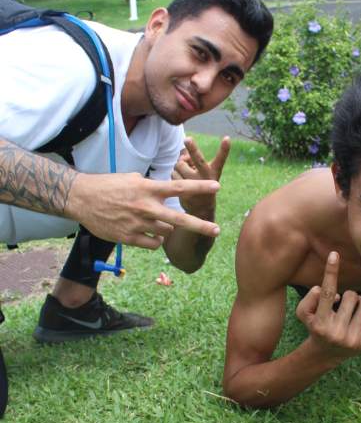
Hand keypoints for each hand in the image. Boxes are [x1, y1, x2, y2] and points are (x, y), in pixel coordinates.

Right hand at [66, 170, 220, 249]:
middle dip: (201, 225)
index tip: (217, 186)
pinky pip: (153, 243)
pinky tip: (149, 234)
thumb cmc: (107, 186)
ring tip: (155, 221)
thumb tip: (164, 189)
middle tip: (217, 230)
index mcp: (147, 188)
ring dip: (167, 229)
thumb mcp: (131, 179)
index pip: (179, 187)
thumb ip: (150, 186)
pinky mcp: (128, 237)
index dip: (200, 187)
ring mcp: (137, 223)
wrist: (81, 198)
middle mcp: (145, 206)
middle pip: (179, 218)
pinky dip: (155, 240)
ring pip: (166, 232)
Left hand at [171, 135, 230, 218]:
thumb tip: (182, 155)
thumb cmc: (200, 181)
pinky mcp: (186, 192)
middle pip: (199, 161)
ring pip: (179, 165)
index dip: (224, 149)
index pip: (221, 158)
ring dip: (179, 167)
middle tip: (188, 139)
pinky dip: (175, 175)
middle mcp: (207, 178)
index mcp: (213, 171)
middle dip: (193, 149)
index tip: (227, 138)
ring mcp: (196, 186)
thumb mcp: (200, 169)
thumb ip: (190, 155)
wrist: (200, 208)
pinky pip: (174, 175)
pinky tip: (181, 182)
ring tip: (185, 174)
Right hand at [296, 251, 360, 362]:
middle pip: (350, 296)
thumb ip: (311, 297)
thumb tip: (334, 295)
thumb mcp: (305, 313)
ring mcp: (353, 339)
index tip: (334, 254)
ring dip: (360, 303)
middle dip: (348, 296)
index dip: (331, 272)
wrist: (326, 353)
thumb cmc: (316, 325)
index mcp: (320, 323)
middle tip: (342, 306)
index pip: (327, 293)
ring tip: (352, 313)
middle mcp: (336, 332)